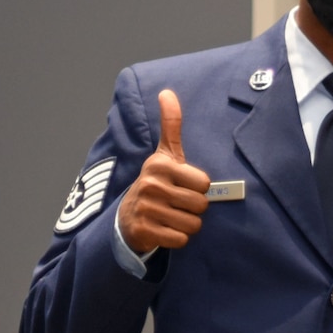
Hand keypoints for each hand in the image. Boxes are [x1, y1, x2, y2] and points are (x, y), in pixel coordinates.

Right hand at [118, 89, 209, 252]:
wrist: (129, 215)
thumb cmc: (157, 182)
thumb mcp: (164, 153)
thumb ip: (171, 124)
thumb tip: (167, 92)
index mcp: (160, 165)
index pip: (203, 183)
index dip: (199, 188)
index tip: (185, 186)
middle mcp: (151, 185)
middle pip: (200, 204)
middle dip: (195, 208)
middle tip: (179, 204)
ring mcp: (147, 209)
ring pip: (192, 224)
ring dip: (187, 224)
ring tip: (172, 216)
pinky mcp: (145, 231)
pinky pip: (181, 239)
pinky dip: (178, 238)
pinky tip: (166, 229)